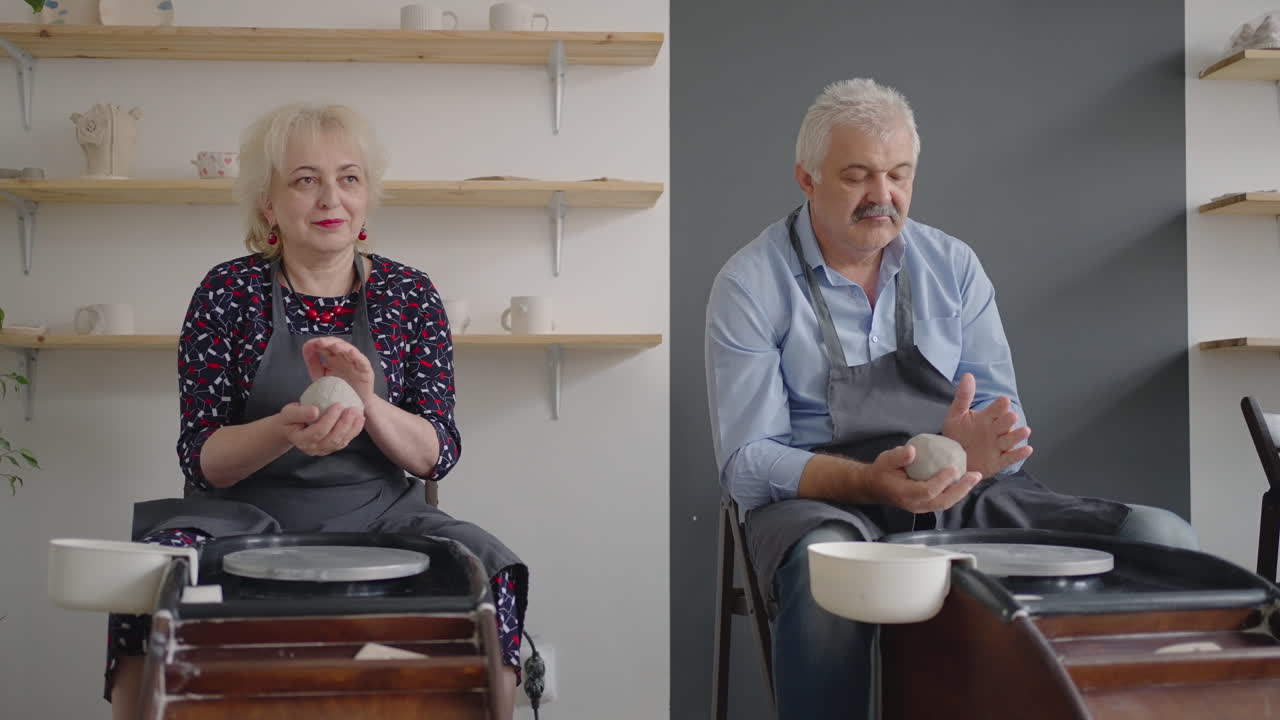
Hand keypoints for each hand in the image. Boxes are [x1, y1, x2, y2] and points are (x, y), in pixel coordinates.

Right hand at [278, 402, 365, 456]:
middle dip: (345, 424)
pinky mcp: (331, 448)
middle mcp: (313, 448)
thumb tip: (315, 411)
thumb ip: (299, 412)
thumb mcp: (288, 413)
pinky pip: (344, 441)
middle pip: (332, 438)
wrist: (290, 430)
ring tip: (359, 414)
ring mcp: (323, 450)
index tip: (338, 404)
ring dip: (352, 428)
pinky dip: (354, 431)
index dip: (330, 419)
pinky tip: (360, 420)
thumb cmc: (289, 419)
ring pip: (340, 442)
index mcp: (301, 440)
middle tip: (353, 409)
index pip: (319, 431)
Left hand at [302, 336, 375, 404]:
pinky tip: (351, 352)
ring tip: (334, 346)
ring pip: (349, 350)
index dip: (317, 343)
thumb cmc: (337, 393)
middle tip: (319, 343)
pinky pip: (362, 361)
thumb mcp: (320, 378)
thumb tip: (306, 348)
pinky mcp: (365, 371)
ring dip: (342, 346)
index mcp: (332, 359)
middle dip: (328, 342)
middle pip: (337, 344)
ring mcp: (355, 363)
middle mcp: (344, 358)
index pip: (325, 346)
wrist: (351, 406)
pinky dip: (357, 356)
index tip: (309, 345)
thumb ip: (313, 364)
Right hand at [862, 445, 981, 512]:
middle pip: (943, 501)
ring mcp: (922, 507)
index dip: (942, 481)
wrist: (875, 487)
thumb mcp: (884, 460)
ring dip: (962, 492)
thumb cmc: (881, 472)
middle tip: (975, 475)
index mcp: (905, 494)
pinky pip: (944, 501)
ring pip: (946, 503)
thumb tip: (913, 451)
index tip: (953, 467)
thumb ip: (898, 456)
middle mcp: (915, 504)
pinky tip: (965, 481)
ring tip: (974, 478)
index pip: (927, 491)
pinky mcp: (926, 505)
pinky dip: (956, 492)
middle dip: (961, 489)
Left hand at [941, 373, 1033, 477]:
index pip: (996, 409)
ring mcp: (997, 446)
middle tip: (1012, 416)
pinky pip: (1009, 458)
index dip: (1000, 405)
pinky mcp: (998, 461)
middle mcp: (995, 431)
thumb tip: (968, 375)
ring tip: (1025, 430)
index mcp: (986, 418)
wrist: (951, 458)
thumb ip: (963, 396)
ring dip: (1017, 435)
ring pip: (1010, 440)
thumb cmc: (955, 435)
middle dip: (1008, 420)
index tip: (1003, 400)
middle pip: (1004, 424)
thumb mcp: (956, 415)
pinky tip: (1027, 450)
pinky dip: (1018, 454)